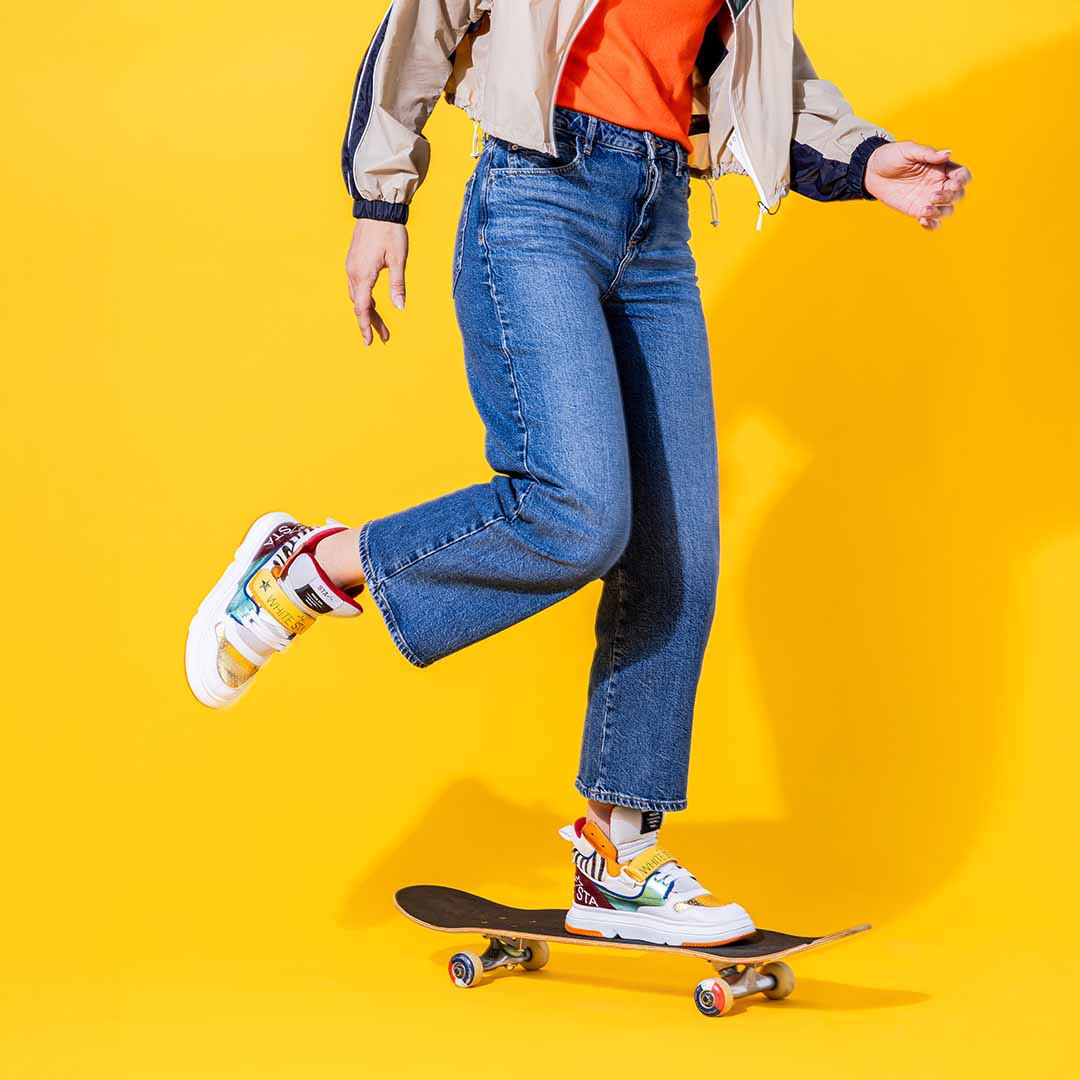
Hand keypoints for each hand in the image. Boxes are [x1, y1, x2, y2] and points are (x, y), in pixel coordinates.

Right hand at [345, 219, 408, 344]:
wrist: (377, 209)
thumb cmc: (390, 233)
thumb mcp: (398, 260)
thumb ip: (398, 285)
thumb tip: (399, 307)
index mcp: (363, 275)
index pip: (362, 308)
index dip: (366, 326)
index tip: (370, 342)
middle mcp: (353, 273)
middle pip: (359, 305)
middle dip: (371, 322)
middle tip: (384, 337)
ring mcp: (351, 267)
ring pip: (357, 297)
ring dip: (368, 312)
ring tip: (381, 326)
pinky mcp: (353, 262)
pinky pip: (356, 287)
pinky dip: (364, 299)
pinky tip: (373, 304)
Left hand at [864, 141, 971, 230]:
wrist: (872, 171)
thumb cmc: (892, 156)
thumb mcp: (909, 151)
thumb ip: (928, 154)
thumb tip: (948, 154)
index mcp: (942, 167)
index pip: (962, 175)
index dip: (962, 180)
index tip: (953, 182)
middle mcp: (939, 184)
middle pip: (958, 195)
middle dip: (951, 197)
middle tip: (933, 196)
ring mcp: (929, 199)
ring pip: (947, 210)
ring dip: (940, 212)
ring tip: (924, 209)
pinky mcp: (917, 210)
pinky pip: (932, 222)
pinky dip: (932, 225)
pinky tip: (922, 220)